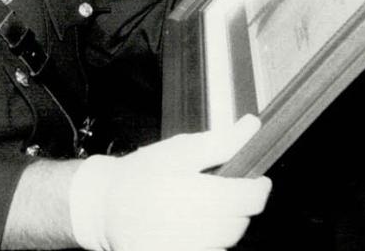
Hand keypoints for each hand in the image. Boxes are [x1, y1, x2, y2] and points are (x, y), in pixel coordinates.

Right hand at [71, 114, 270, 250]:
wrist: (105, 205)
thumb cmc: (140, 175)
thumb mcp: (178, 150)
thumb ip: (219, 142)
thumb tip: (251, 126)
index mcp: (196, 194)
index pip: (249, 199)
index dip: (259, 187)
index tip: (257, 180)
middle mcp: (193, 228)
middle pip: (239, 223)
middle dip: (237, 206)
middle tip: (219, 191)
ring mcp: (185, 249)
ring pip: (226, 243)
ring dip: (222, 226)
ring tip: (199, 210)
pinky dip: (207, 243)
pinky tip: (190, 228)